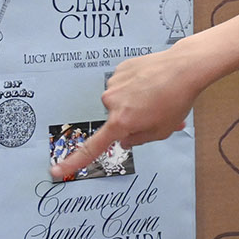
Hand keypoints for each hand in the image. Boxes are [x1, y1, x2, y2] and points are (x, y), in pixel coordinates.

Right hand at [52, 43, 208, 179]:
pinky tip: (153, 81)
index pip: (93, 147)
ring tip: (159, 94)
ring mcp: (114, 83)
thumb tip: (124, 141)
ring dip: (136, 100)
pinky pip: (125, 83)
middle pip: (117, 119)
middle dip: (134, 118)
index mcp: (121, 122)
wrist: (184, 67)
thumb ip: (138, 140)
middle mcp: (112, 102)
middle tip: (156, 112)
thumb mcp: (161, 131)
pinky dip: (137, 84)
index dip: (74, 161)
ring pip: (121, 100)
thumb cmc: (176, 100)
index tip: (55, 171)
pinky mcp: (120, 69)